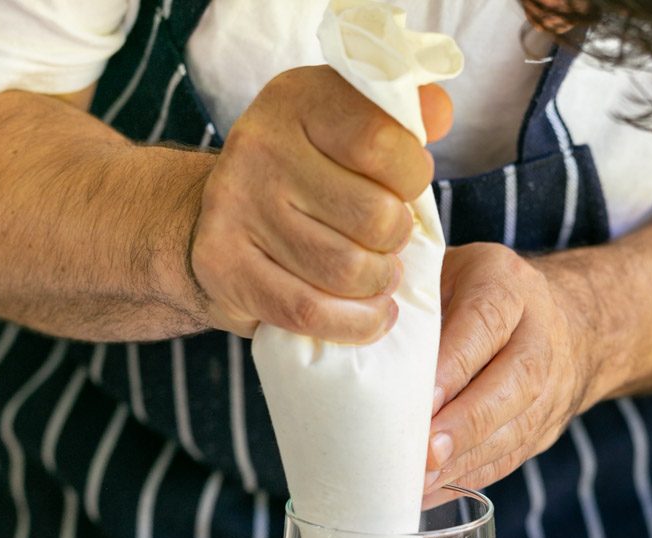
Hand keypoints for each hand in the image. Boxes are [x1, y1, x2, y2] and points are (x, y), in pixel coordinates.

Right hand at [191, 66, 451, 341]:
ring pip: (345, 270)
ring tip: (379, 278)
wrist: (212, 217)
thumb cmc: (301, 176)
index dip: (412, 177)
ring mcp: (238, 209)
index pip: (380, 142)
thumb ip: (399, 116)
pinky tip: (372, 316)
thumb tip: (439, 114)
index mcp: (299, 101)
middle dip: (397, 239)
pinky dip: (355, 323)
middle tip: (389, 244)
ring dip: (378, 284)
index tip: (405, 190)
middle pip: (372, 215)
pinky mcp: (225, 267)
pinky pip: (311, 311)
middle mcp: (261, 148)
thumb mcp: (344, 127)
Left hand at [423, 243, 603, 503]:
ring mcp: (551, 385)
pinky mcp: (545, 427)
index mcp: (507, 285)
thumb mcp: (446, 274)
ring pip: (516, 428)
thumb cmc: (475, 292)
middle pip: (514, 382)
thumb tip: (354, 349)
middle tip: (425, 452)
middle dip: (467, 423)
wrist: (566, 318)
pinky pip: (511, 456)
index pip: (485, 322)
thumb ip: (413, 303)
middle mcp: (538, 334)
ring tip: (421, 481)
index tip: (421, 399)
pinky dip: (470, 477)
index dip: (455, 365)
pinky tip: (432, 491)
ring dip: (467, 459)